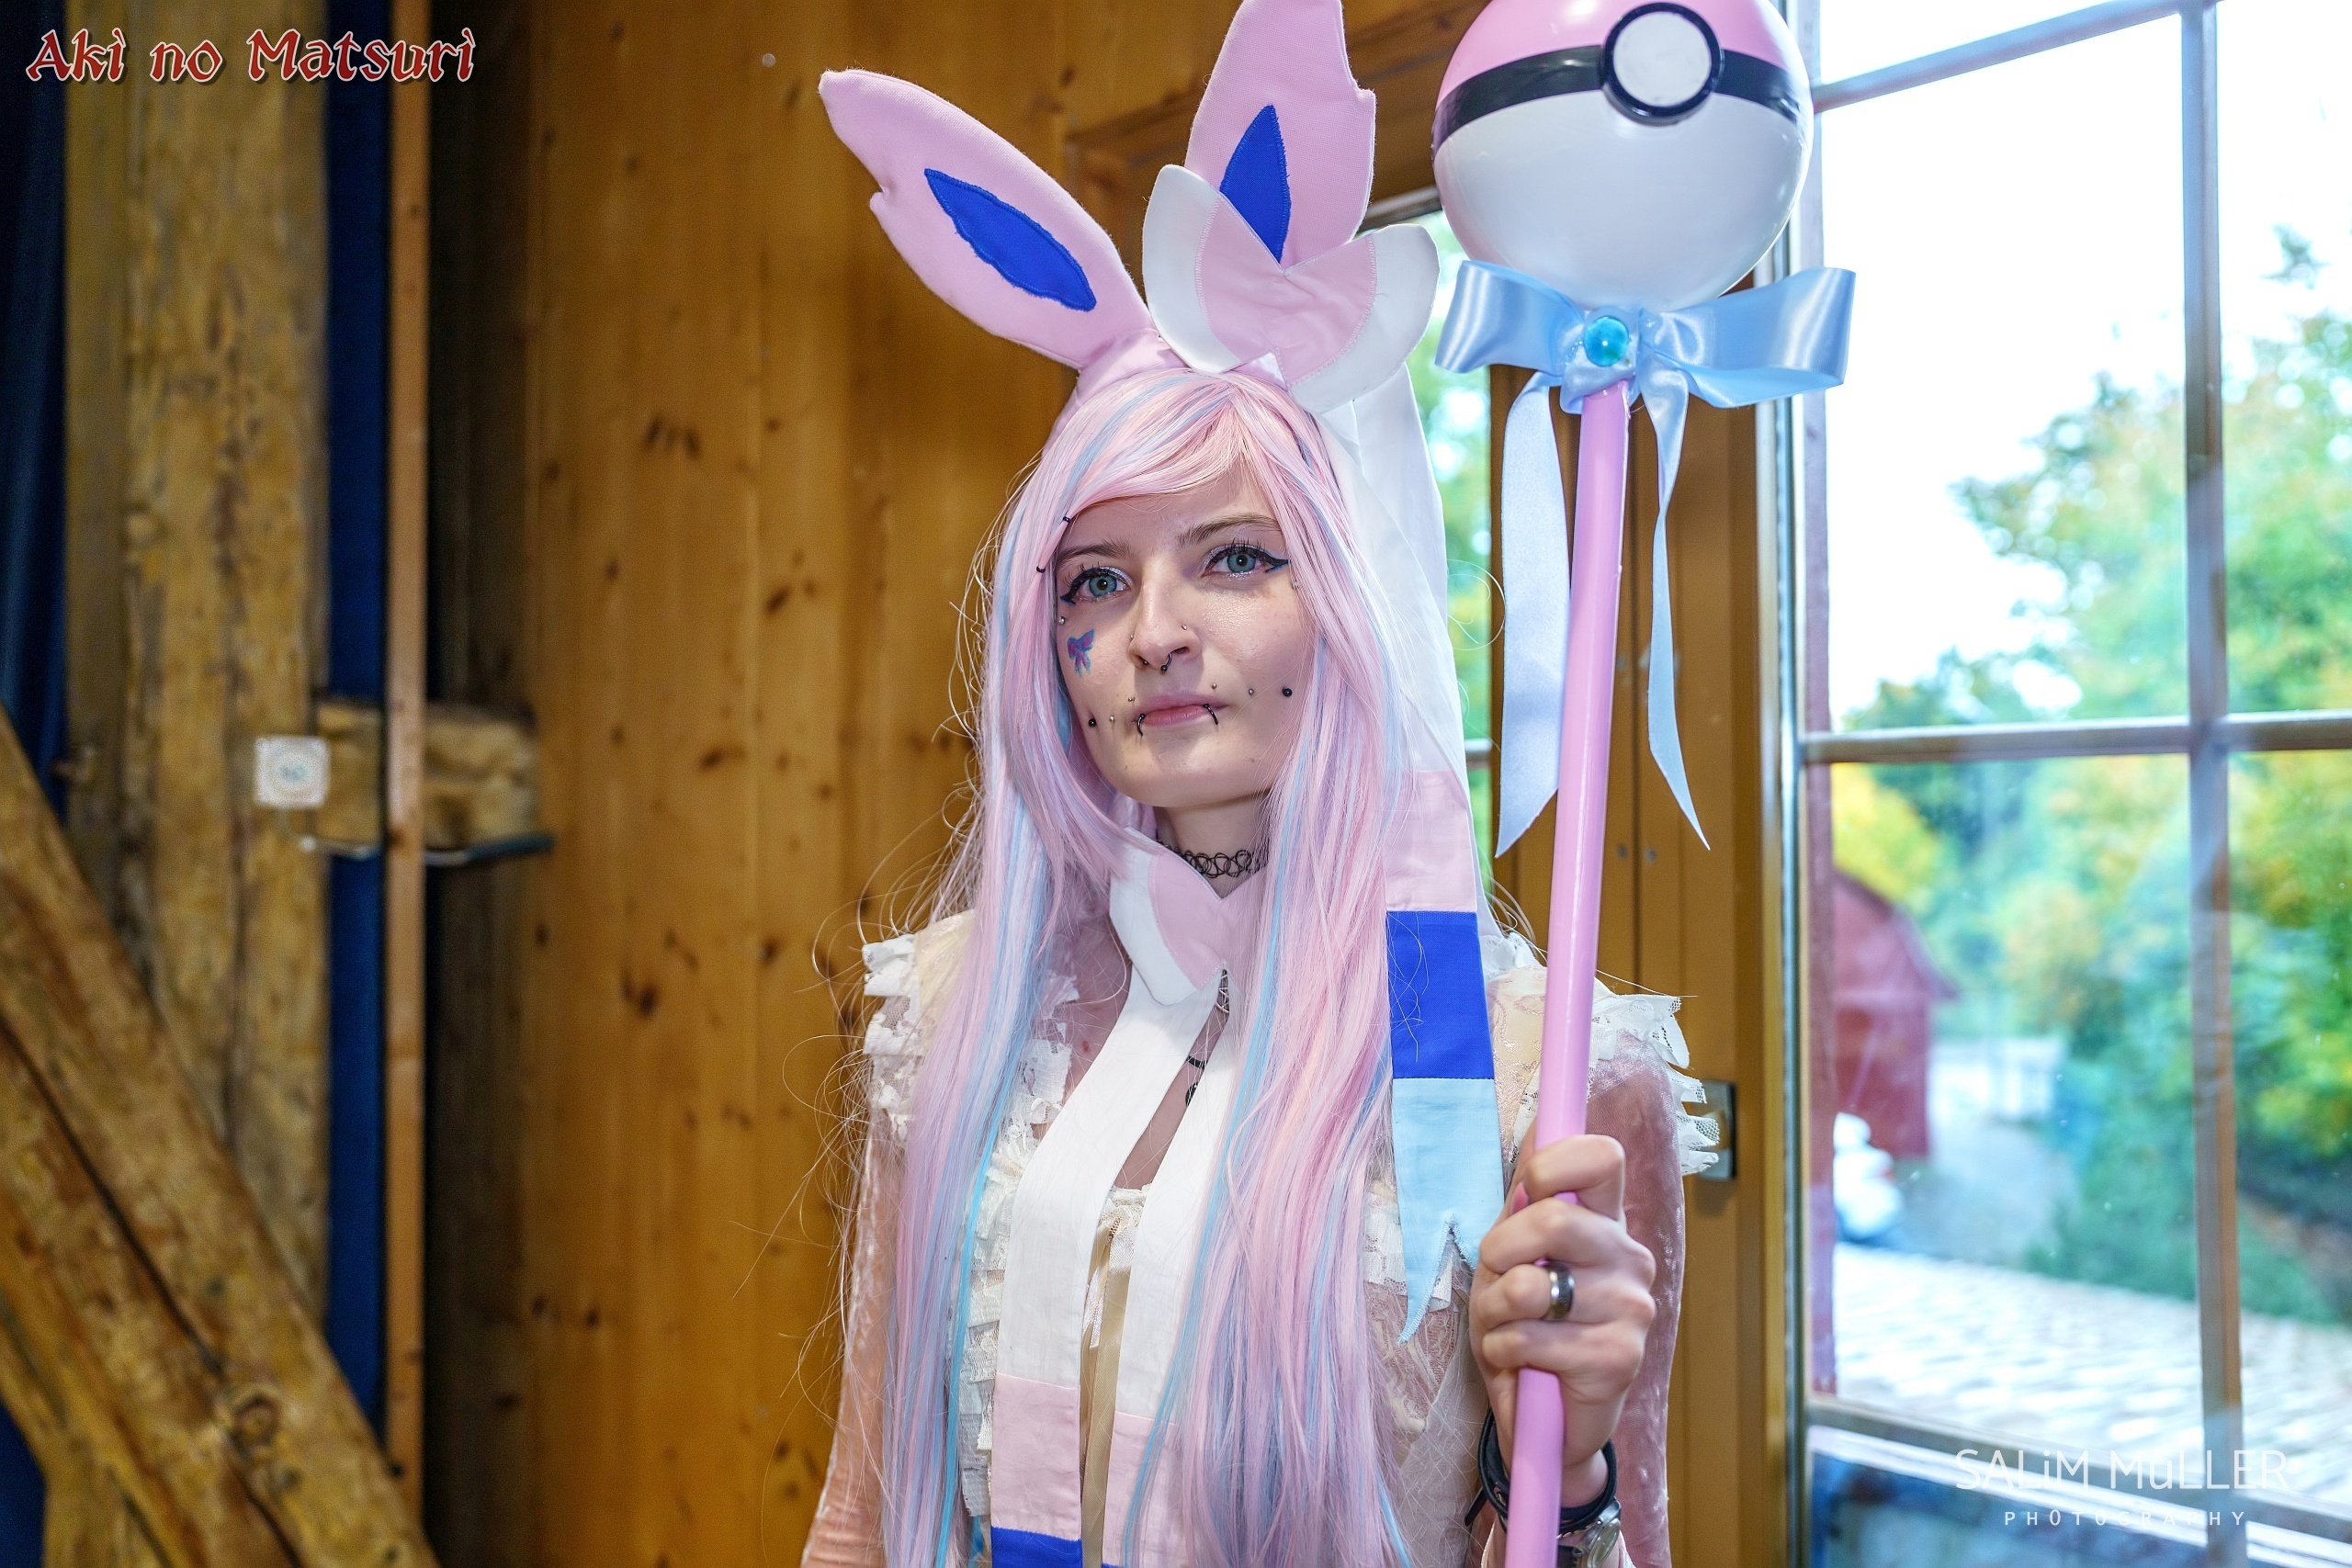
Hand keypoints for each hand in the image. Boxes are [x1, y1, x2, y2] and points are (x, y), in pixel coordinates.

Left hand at [1468, 1133, 1655, 1507]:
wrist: (1542, 1417)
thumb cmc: (1524, 1324)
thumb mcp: (1511, 1253)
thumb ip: (1526, 1197)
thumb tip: (1537, 1124)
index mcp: (1605, 1222)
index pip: (1602, 1158)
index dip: (1555, 1163)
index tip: (1529, 1189)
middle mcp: (1628, 1258)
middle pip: (1554, 1220)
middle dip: (1500, 1251)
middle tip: (1499, 1281)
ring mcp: (1631, 1308)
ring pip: (1530, 1286)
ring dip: (1495, 1311)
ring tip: (1509, 1326)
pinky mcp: (1619, 1358)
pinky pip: (1529, 1338)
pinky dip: (1502, 1349)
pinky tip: (1520, 1361)